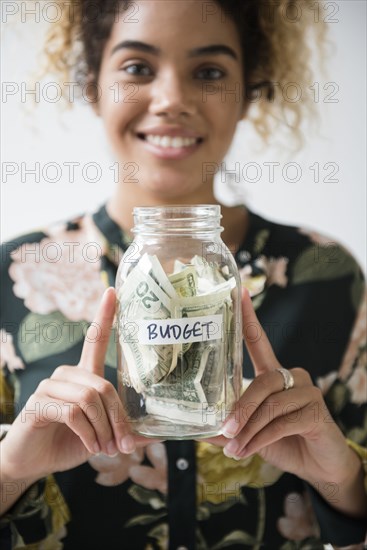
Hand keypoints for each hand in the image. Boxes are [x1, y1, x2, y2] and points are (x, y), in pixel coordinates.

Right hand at [1, 288, 153, 483]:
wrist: (31, 462)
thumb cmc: (67, 443)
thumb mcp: (100, 436)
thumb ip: (122, 430)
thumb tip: (152, 434)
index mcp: (83, 375)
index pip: (94, 340)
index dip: (104, 315)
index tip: (112, 292)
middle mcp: (66, 374)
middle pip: (103, 386)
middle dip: (117, 419)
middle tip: (122, 445)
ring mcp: (50, 386)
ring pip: (89, 399)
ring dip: (103, 429)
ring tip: (105, 448)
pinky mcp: (39, 402)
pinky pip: (73, 412)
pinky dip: (87, 433)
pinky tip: (90, 446)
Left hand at [205, 289, 356, 490]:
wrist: (318, 466)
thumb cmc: (283, 442)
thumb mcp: (250, 432)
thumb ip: (227, 426)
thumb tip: (194, 428)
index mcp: (273, 373)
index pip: (259, 340)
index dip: (249, 317)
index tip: (238, 293)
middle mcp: (291, 375)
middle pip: (262, 381)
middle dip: (241, 407)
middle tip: (224, 429)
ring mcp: (307, 391)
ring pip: (271, 404)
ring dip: (248, 429)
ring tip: (233, 449)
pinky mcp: (316, 411)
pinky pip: (282, 422)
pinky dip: (261, 439)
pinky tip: (248, 451)